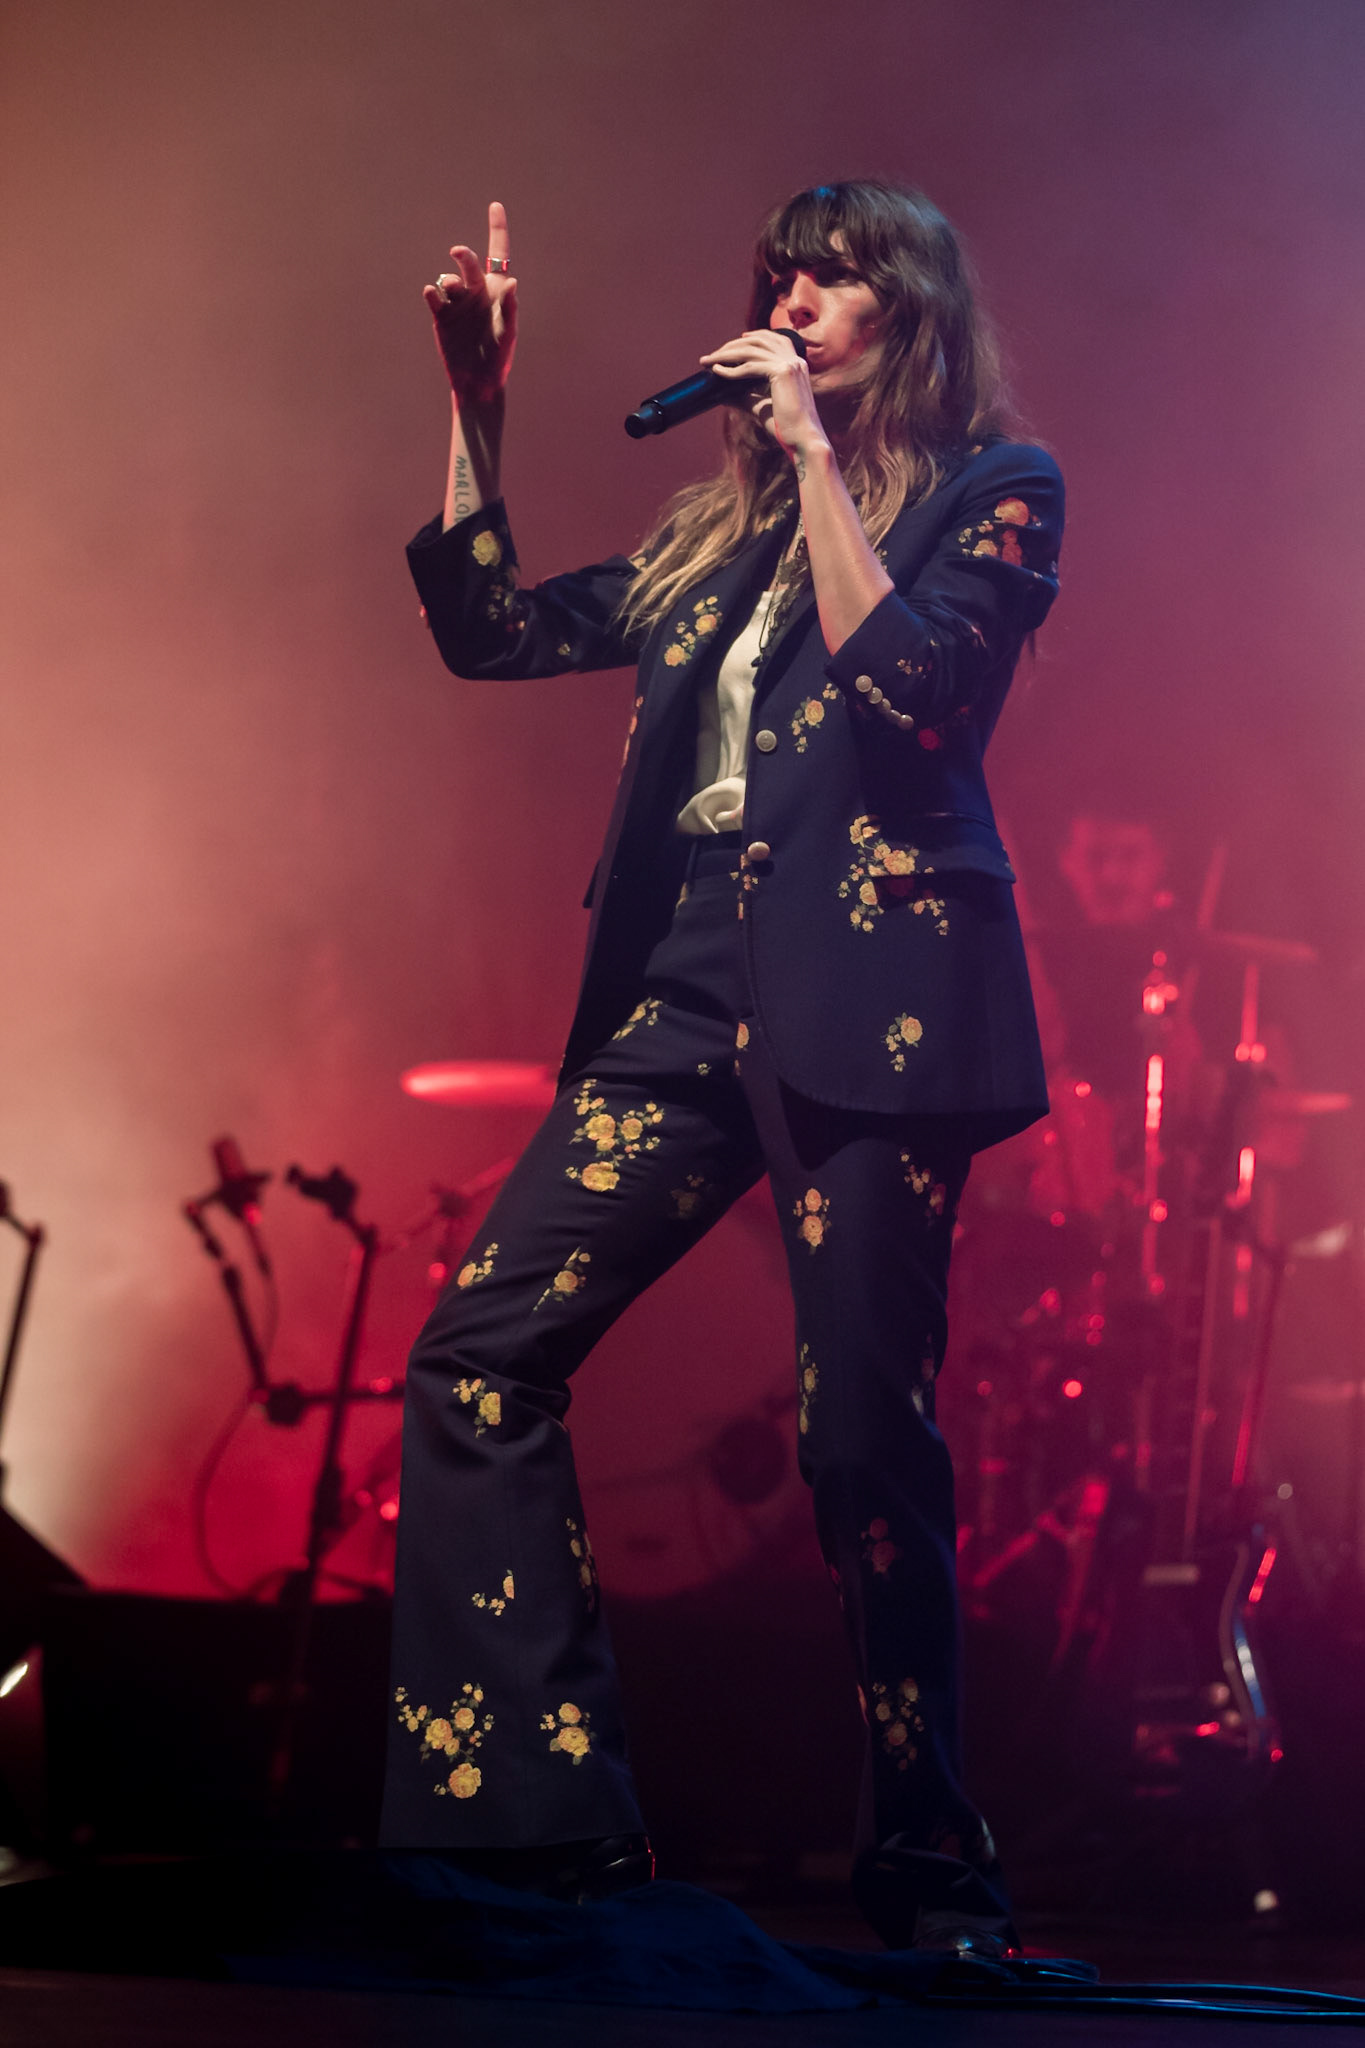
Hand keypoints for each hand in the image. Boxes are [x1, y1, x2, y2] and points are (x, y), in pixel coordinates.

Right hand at [423, 200, 517, 405]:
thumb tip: (512, 282)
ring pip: (449, 278)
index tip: (496, 206)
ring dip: (449, 280)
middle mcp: (476, 292)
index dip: (497, 230)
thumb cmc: (499, 358)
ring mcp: (457, 303)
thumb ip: (510, 308)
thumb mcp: (508, 334)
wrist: (477, 382)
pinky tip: (434, 294)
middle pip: (468, 262)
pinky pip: (434, 295)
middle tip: (458, 253)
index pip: (498, 255)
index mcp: (496, 291)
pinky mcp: (441, 316)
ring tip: (451, 290)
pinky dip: (433, 292)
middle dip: (463, 255)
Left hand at [699, 329, 828, 465]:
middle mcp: (794, 359)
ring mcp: (790, 363)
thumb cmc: (786, 427)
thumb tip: (722, 394)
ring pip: (751, 350)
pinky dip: (731, 369)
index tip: (736, 341)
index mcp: (796, 363)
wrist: (803, 440)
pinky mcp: (782, 372)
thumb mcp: (761, 406)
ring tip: (707, 361)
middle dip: (732, 345)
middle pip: (758, 340)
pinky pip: (750, 366)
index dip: (753, 336)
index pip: (773, 339)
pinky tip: (717, 372)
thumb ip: (744, 396)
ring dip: (725, 354)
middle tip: (711, 355)